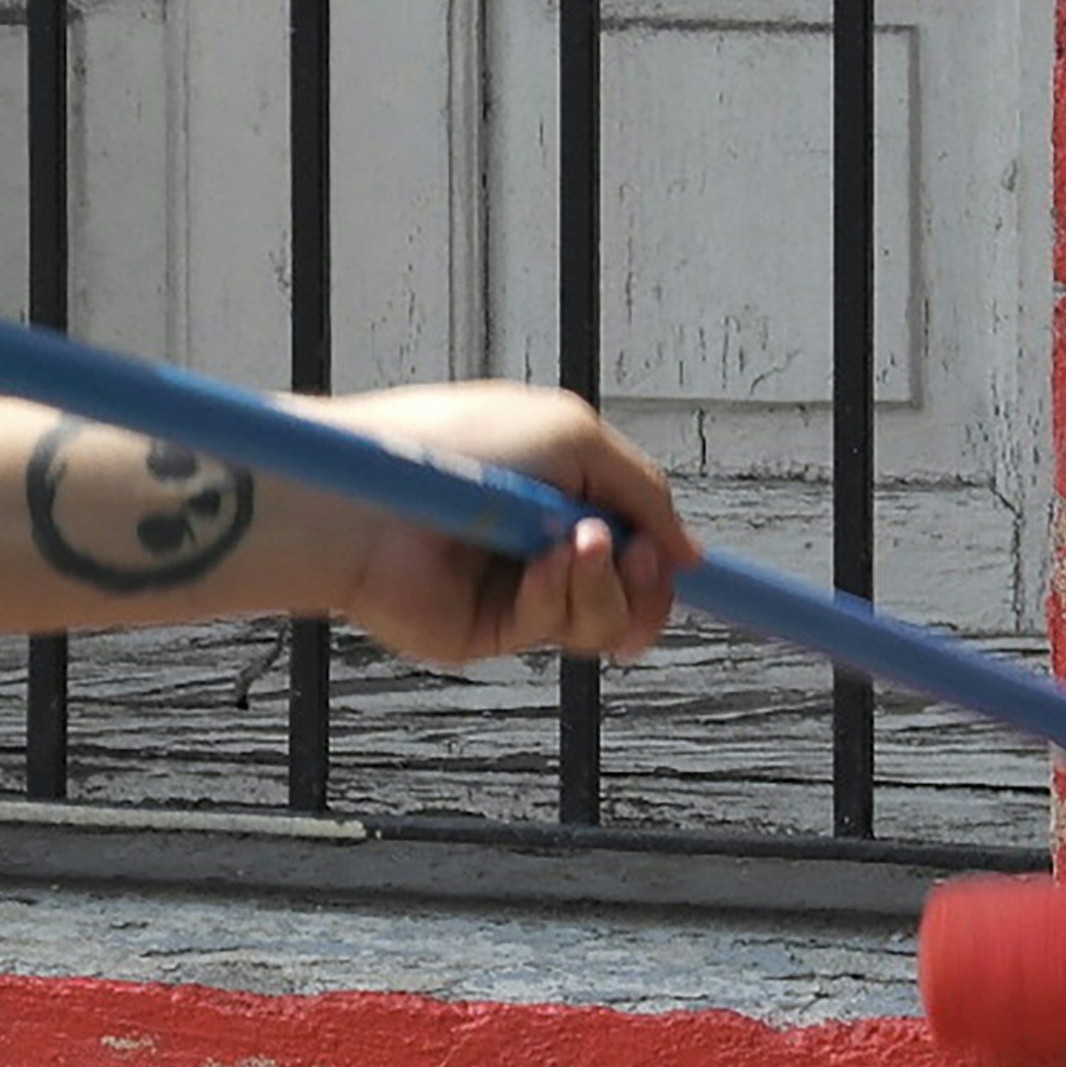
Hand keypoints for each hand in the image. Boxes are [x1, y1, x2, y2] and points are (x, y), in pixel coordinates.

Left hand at [295, 381, 690, 668]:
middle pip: (634, 592)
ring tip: (577, 547)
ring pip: (606, 619)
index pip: (634, 535)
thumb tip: (688, 551)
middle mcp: (541, 542)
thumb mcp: (574, 436)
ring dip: (607, 584)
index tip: (691, 567)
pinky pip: (559, 628)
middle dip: (648, 579)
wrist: (375, 498)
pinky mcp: (492, 630)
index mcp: (559, 489)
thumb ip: (644, 491)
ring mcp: (517, 589)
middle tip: (633, 553)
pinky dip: (563, 596)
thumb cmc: (458, 445)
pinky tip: (539, 568)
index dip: (664, 556)